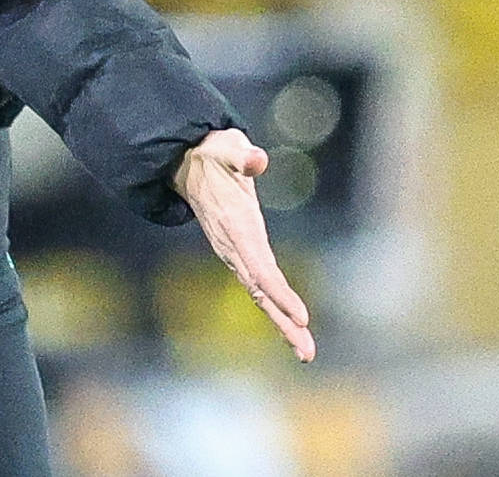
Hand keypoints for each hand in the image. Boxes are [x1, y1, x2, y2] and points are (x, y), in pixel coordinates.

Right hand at [173, 129, 315, 361]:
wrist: (190, 163)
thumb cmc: (215, 154)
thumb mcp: (227, 147)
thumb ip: (242, 155)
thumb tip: (257, 160)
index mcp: (235, 226)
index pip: (259, 266)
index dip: (278, 291)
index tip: (300, 314)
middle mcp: (234, 247)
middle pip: (261, 291)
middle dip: (284, 321)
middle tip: (307, 351)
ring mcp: (237, 253)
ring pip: (262, 294)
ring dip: (283, 323)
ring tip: (306, 351)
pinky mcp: (242, 254)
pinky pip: (262, 286)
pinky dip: (278, 306)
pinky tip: (293, 325)